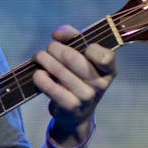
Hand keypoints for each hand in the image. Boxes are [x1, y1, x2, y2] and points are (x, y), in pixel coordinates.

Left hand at [33, 25, 116, 144]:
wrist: (77, 113)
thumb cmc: (80, 77)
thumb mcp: (83, 57)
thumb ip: (74, 38)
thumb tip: (58, 34)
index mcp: (109, 70)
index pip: (104, 55)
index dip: (87, 45)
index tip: (77, 44)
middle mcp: (100, 84)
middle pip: (72, 57)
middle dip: (55, 48)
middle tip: (49, 49)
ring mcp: (86, 96)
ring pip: (58, 69)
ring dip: (43, 59)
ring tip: (39, 57)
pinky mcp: (70, 106)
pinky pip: (49, 86)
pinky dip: (39, 76)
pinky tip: (38, 74)